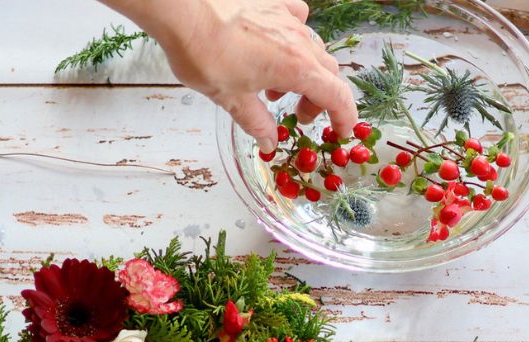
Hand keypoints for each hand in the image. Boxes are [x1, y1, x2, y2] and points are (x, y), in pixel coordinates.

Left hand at [111, 0, 357, 152]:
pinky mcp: (273, 4)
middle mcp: (299, 41)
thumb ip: (257, 123)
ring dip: (304, 73)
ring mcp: (287, 19)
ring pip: (313, 49)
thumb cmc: (205, 53)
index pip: (337, 96)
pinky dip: (295, 37)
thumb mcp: (231, 99)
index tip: (341, 132)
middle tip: (298, 114)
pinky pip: (297, 19)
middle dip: (319, 99)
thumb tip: (270, 142)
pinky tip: (277, 44)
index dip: (344, 117)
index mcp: (296, 69)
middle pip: (327, 74)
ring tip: (275, 86)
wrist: (184, 10)